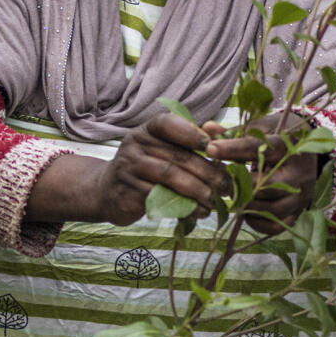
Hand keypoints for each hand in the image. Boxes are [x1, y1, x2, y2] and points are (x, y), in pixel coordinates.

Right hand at [29, 113, 235, 225]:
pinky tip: (198, 212)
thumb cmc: (146, 168)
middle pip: (177, 156)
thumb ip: (190, 141)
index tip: (214, 148)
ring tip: (216, 201)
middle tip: (227, 186)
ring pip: (170, 178)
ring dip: (199, 191)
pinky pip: (160, 199)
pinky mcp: (127, 194)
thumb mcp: (163, 150)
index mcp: (147, 130)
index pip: (169, 124)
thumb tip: (221, 133)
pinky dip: (184, 207)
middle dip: (208, 172)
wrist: (108, 191)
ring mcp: (128, 169)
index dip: (193, 134)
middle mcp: (134, 145)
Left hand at [205, 111, 320, 233]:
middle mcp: (299, 172)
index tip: (210, 149)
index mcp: (288, 147)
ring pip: (272, 209)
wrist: (308, 148)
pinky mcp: (298, 211)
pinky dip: (258, 223)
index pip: (258, 148)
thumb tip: (207, 129)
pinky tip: (245, 213)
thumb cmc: (278, 136)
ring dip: (247, 205)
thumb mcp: (259, 128)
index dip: (232, 149)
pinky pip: (277, 225)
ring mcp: (301, 194)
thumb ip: (234, 132)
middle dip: (239, 184)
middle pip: (267, 184)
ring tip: (231, 198)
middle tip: (221, 182)